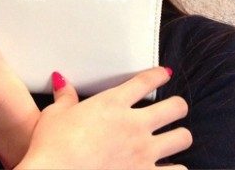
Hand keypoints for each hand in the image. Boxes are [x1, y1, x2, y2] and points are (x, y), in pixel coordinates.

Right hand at [17, 67, 191, 169]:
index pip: (145, 81)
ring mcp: (143, 152)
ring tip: (173, 139)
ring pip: (183, 138)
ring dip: (179, 137)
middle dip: (177, 106)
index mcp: (112, 104)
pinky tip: (168, 168)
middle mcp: (134, 124)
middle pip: (176, 107)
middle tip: (173, 110)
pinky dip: (175, 169)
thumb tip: (62, 82)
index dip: (159, 75)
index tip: (165, 74)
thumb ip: (65, 98)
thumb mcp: (54, 115)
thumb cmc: (52, 147)